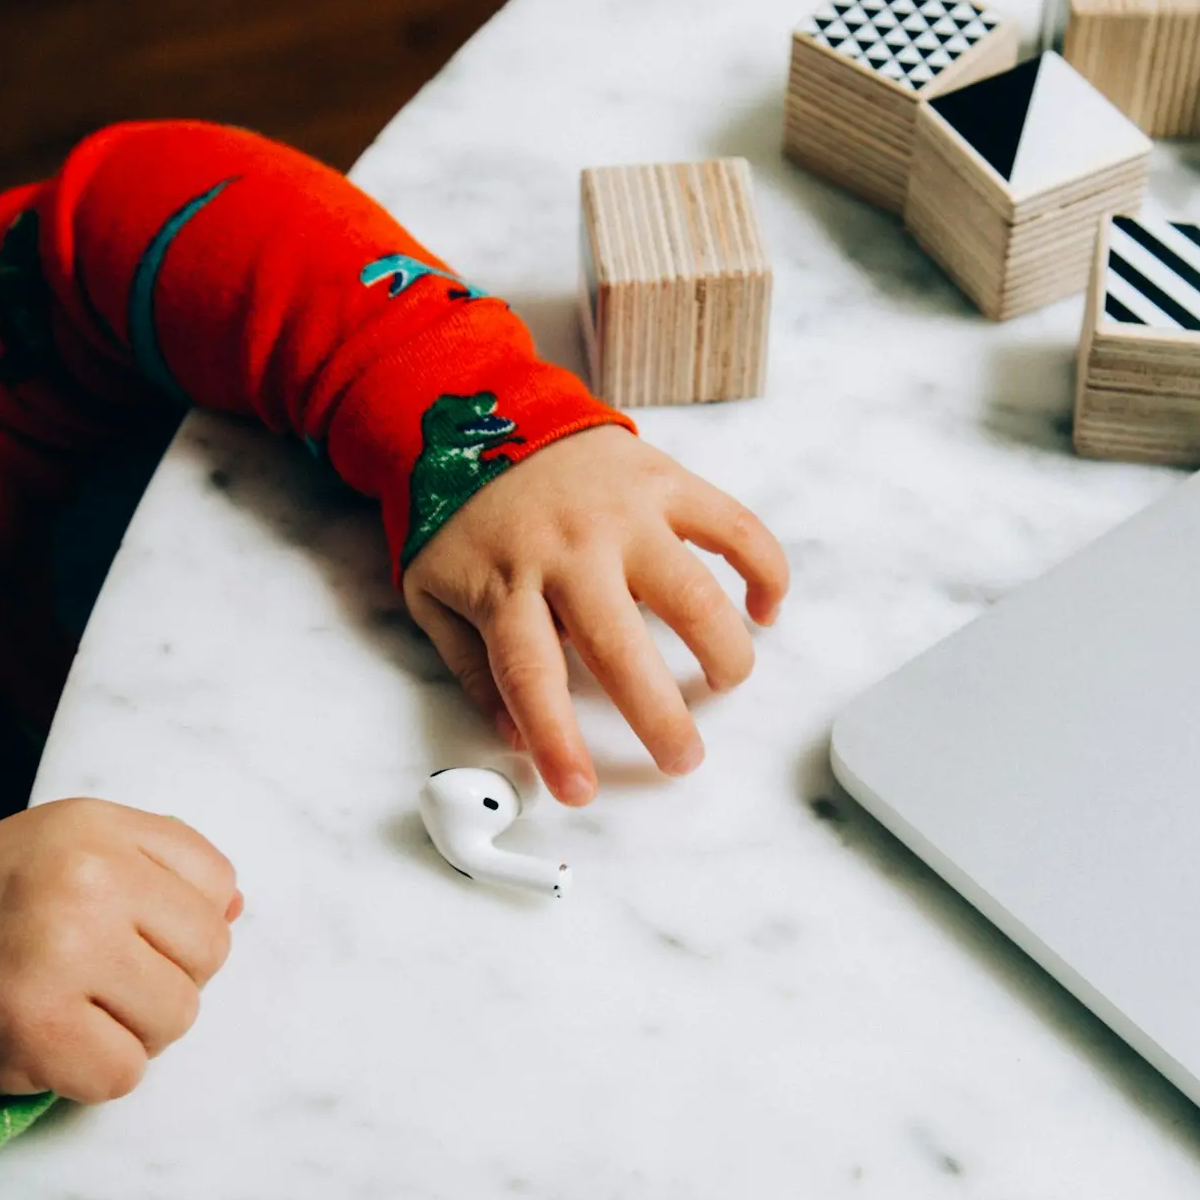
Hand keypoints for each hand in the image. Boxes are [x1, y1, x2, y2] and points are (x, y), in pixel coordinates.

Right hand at [0, 800, 240, 1103]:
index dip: (181, 921)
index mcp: (97, 829)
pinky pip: (124, 1073)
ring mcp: (60, 955)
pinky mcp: (35, 1030)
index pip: (217, 884)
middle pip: (208, 955)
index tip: (131, 930)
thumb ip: (159, 864)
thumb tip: (236, 910)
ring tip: (74, 1008)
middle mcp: (84, 881)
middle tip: (98, 977)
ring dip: (133, 1029)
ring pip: (176, 1018)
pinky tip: (53, 1044)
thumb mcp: (70, 845)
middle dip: (163, 977)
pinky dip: (94, 1073)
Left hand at [404, 425, 787, 804]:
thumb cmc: (459, 516)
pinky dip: (763, 567)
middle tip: (682, 760)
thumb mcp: (434, 593)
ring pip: (691, 590)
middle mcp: (569, 550)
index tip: (579, 791)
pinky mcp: (663, 480)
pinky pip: (731, 525)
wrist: (477, 407)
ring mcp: (623, 513)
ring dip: (722, 649)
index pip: (532, 676)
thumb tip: (514, 737)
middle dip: (658, 716)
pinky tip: (766, 609)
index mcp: (506, 583)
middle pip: (621, 647)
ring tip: (727, 684)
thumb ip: (473, 669)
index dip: (556, 740)